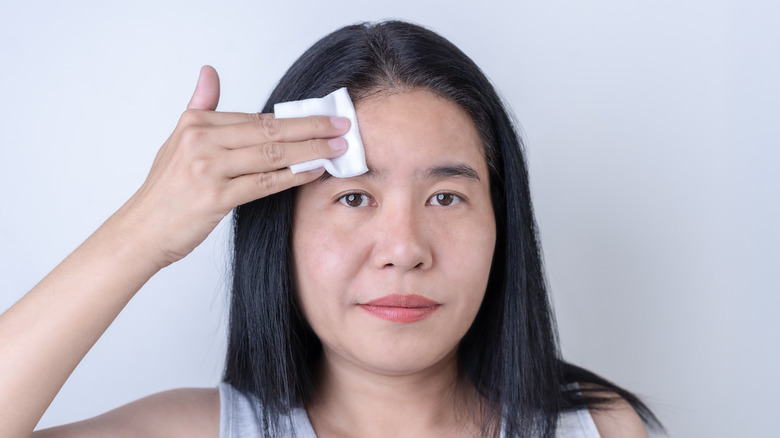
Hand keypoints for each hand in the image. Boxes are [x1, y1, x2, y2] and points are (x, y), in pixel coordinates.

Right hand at [114, 65, 348, 267]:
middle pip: (269, 131)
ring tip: (337, 148)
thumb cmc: (165, 190)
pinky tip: (314, 171)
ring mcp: (209, 168)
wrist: (142, 231)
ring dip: (310, 150)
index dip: (294, 117)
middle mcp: (202, 141)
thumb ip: (200, 106)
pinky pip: (265, 183)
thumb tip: (210, 73)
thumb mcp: (177, 140)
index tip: (321, 115)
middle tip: (341, 125)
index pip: (256, 117)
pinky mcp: (217, 197)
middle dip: (311, 127)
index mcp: (196, 124)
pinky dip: (293, 176)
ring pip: (272, 155)